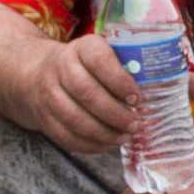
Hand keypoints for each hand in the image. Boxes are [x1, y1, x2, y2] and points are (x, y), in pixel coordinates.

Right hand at [21, 33, 138, 154]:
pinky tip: (107, 144)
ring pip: (75, 118)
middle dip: (115, 114)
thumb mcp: (100, 53)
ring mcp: (48, 94)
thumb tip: (157, 86)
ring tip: (124, 137)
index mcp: (80, 48)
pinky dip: (90, 144)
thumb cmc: (84, 65)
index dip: (119, 81)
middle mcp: (59, 68)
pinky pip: (66, 136)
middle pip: (87, 93)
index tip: (137, 98)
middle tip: (135, 124)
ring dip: (104, 133)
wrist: (36, 72)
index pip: (99, 60)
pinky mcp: (43, 118)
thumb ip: (124, 64)